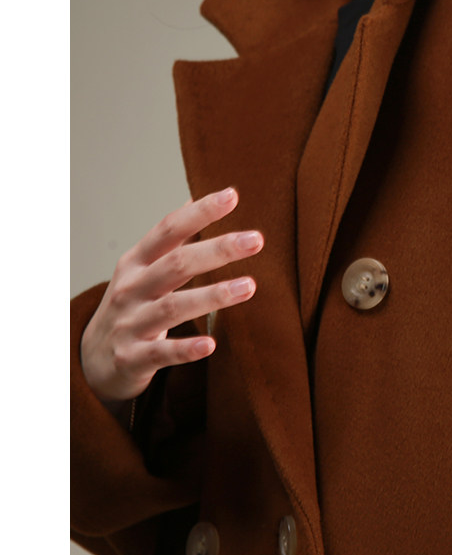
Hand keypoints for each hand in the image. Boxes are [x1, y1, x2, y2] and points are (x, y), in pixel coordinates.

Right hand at [80, 187, 261, 403]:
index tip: (231, 196)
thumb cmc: (130, 304)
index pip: (168, 229)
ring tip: (249, 286)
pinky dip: (186, 349)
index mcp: (136, 261)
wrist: (93, 358)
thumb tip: (197, 200)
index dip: (200, 212)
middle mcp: (131, 288)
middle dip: (217, 250)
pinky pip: (162, 353)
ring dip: (212, 296)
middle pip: (176, 264)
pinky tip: (211, 344)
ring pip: (172, 307)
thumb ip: (171, 239)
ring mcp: (130, 323)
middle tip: (256, 239)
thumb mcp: (143, 268)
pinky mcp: (133, 358)